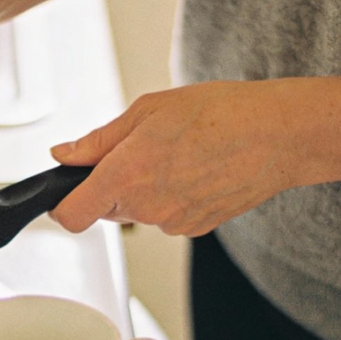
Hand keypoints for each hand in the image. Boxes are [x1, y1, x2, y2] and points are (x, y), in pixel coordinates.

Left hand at [48, 80, 315, 236]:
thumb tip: (63, 155)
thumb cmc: (222, 113)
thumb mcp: (148, 110)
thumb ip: (98, 140)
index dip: (60, 204)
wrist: (280, 135)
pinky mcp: (195, 229)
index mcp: (126, 175)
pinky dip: (172, 197)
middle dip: (111, 184)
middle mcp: (146, 208)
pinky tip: (197, 170)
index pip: (70, 215)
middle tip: (142, 148)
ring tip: (179, 154)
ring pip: (138, 212)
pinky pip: (167, 216)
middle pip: (105, 209)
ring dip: (144, 189)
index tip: (64, 191)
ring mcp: (173, 223)